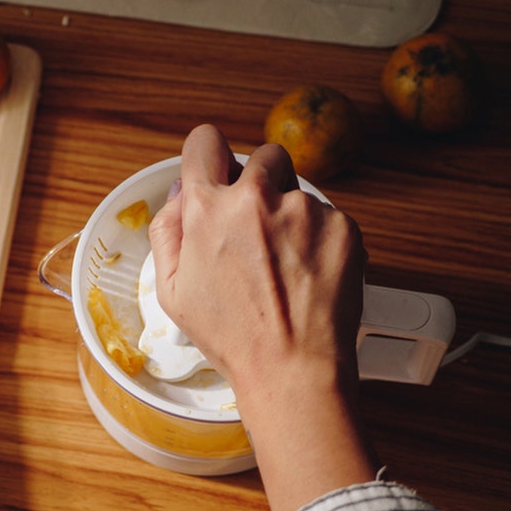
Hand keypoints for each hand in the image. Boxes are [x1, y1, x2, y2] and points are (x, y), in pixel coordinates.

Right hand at [148, 125, 376, 510]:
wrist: (292, 368)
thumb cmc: (232, 336)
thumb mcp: (172, 291)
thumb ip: (167, 231)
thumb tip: (180, 193)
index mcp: (208, 208)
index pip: (204, 142)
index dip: (208, 155)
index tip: (216, 169)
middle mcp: (255, 198)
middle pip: (261, 157)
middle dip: (260, 183)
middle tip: (258, 227)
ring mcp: (303, 209)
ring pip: (297, 191)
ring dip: (291, 215)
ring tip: (284, 265)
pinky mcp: (342, 226)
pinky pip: (328, 217)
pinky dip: (320, 239)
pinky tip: (308, 276)